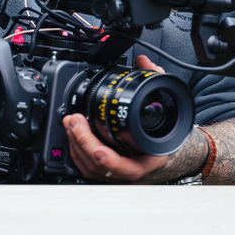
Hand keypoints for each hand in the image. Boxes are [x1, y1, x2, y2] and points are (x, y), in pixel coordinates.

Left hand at [61, 54, 168, 182]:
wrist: (164, 143)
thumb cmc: (164, 126)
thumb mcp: (164, 100)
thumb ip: (154, 79)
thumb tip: (143, 62)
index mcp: (150, 157)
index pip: (130, 167)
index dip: (112, 162)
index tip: (100, 152)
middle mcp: (133, 168)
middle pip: (103, 167)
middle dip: (85, 143)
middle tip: (75, 122)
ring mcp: (117, 172)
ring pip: (92, 169)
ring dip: (77, 146)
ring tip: (70, 124)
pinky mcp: (105, 170)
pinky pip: (86, 167)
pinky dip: (76, 152)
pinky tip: (71, 135)